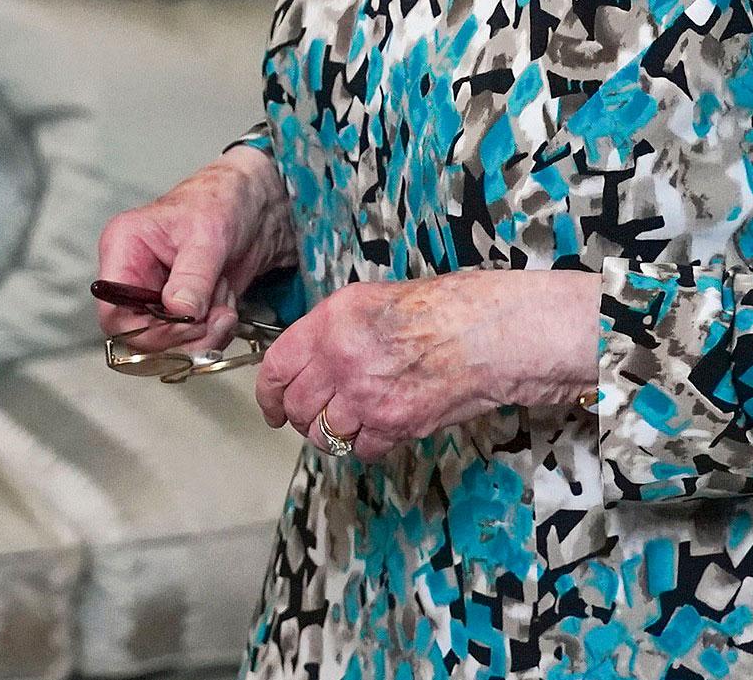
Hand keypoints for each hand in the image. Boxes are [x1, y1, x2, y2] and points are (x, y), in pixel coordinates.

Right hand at [96, 146, 294, 356]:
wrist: (253, 208)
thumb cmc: (222, 202)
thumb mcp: (208, 236)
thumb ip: (193, 276)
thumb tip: (179, 311)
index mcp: (123, 250)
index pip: (112, 311)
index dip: (147, 329)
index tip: (185, 321)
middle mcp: (134, 277)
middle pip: (140, 336)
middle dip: (184, 333)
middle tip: (214, 316)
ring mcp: (157, 296)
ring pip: (168, 344)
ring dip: (204, 331)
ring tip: (224, 301)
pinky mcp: (180, 309)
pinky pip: (190, 341)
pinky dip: (214, 331)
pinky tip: (225, 304)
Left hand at [254, 269, 600, 461]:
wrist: (485, 334)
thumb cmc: (435, 310)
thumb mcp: (365, 301)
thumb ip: (328, 330)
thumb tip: (305, 358)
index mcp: (329, 324)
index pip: (275, 369)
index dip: (268, 395)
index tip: (271, 407)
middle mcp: (340, 360)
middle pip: (297, 409)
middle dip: (301, 418)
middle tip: (313, 418)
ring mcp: (366, 396)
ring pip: (325, 435)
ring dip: (332, 436)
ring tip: (348, 425)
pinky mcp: (394, 425)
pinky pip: (362, 450)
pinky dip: (367, 447)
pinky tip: (380, 430)